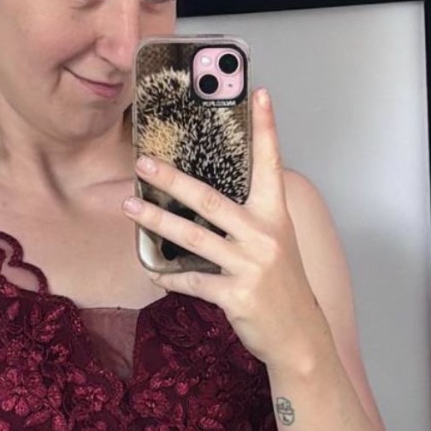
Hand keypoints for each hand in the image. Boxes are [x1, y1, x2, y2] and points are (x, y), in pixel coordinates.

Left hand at [122, 86, 324, 366]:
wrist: (299, 337)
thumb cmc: (282, 287)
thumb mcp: (276, 245)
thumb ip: (251, 220)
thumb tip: (212, 199)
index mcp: (275, 217)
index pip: (270, 164)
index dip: (266, 129)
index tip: (260, 94)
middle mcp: (263, 236)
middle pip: (210, 199)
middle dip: (173, 180)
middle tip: (145, 163)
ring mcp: (249, 266)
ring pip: (193, 238)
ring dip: (157, 221)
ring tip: (130, 207)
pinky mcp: (236, 295)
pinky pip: (192, 281)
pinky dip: (168, 276)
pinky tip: (151, 270)